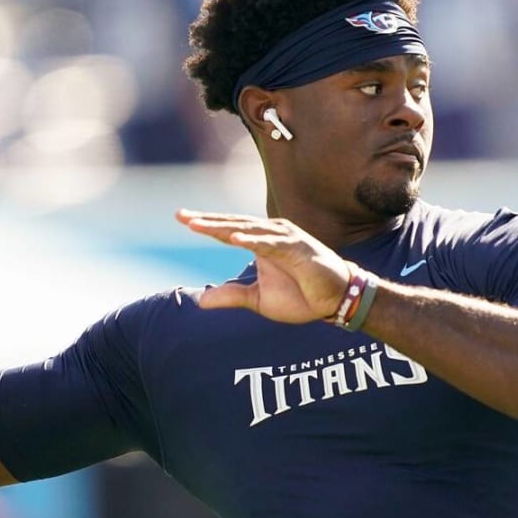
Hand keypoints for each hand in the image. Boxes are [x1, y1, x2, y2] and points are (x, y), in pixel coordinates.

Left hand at [176, 210, 351, 324]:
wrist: (336, 301)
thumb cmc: (302, 297)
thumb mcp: (258, 299)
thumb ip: (232, 296)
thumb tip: (200, 301)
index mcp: (262, 243)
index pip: (229, 230)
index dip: (206, 224)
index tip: (181, 218)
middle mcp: (272, 235)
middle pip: (234, 224)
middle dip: (207, 220)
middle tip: (181, 216)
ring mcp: (285, 239)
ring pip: (249, 230)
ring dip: (223, 227)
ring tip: (198, 226)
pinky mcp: (298, 249)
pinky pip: (271, 243)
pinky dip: (252, 240)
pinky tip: (233, 239)